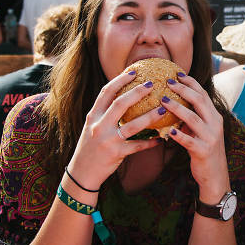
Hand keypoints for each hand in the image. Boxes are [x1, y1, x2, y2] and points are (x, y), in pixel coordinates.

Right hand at [68, 69, 169, 189]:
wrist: (81, 173)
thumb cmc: (91, 147)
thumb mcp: (93, 127)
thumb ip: (105, 114)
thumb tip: (125, 98)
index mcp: (93, 116)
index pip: (106, 92)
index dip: (120, 80)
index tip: (134, 71)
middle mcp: (99, 125)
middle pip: (120, 104)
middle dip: (137, 92)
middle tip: (152, 84)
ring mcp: (108, 140)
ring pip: (133, 125)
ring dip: (150, 117)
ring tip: (163, 110)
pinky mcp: (116, 153)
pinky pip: (138, 146)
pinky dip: (150, 142)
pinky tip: (160, 138)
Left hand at [157, 71, 228, 202]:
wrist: (215, 176)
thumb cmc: (204, 151)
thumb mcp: (202, 132)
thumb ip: (192, 119)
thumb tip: (172, 105)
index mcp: (215, 117)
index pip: (203, 94)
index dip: (190, 82)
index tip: (177, 74)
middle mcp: (215, 124)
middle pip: (199, 101)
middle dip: (183, 89)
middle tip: (167, 82)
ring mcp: (210, 137)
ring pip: (193, 118)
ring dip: (177, 108)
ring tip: (162, 101)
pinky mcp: (203, 151)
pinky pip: (189, 140)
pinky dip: (179, 134)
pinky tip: (168, 130)